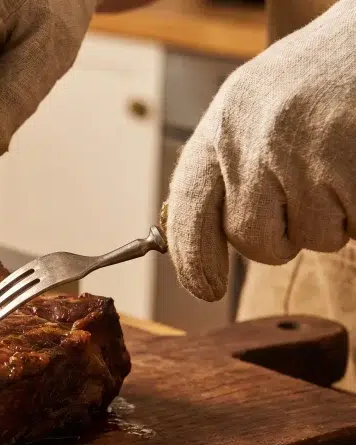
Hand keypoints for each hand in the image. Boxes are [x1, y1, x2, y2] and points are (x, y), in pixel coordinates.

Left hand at [165, 0, 355, 301]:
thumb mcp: (258, 106)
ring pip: (311, 239)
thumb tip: (200, 242)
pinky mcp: (350, 168)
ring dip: (333, 218)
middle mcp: (254, 141)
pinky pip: (354, 228)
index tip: (205, 288)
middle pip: (253, 241)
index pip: (188, 209)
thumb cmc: (325, 73)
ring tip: (342, 163)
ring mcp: (305, 155)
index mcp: (224, 124)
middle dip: (284, 233)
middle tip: (311, 189)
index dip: (192, 259)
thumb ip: (230, 165)